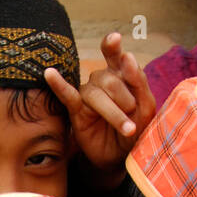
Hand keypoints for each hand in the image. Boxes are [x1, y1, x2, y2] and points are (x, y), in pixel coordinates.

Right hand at [45, 32, 155, 183]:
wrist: (121, 157)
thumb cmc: (134, 130)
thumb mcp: (146, 108)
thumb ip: (139, 82)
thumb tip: (127, 55)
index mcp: (120, 74)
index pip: (114, 55)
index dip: (112, 47)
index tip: (114, 39)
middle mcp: (101, 80)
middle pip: (110, 80)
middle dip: (125, 100)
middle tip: (134, 118)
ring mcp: (87, 94)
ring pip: (95, 94)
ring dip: (114, 112)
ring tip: (127, 128)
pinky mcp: (76, 110)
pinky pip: (66, 95)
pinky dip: (58, 84)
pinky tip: (50, 74)